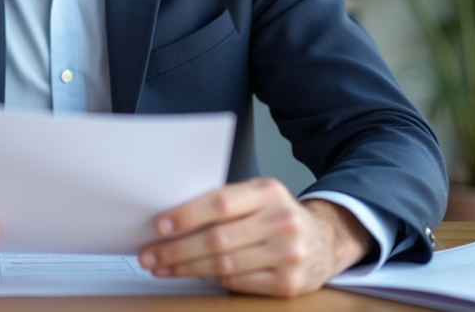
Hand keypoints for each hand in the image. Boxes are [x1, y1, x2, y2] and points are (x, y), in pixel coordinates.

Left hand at [138, 178, 373, 296]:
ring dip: (186, 268)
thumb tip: (171, 219)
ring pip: (224, 264)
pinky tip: (193, 275)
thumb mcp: (257, 197)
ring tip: (162, 267)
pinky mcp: (290, 283)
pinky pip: (238, 283)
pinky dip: (212, 279)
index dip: (188, 215)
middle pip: (218, 238)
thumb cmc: (276, 216)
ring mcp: (289, 254)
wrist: (324, 240)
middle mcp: (283, 221)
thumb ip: (224, 203)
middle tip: (150, 255)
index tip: (160, 226)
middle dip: (177, 249)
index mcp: (270, 191)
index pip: (222, 202)